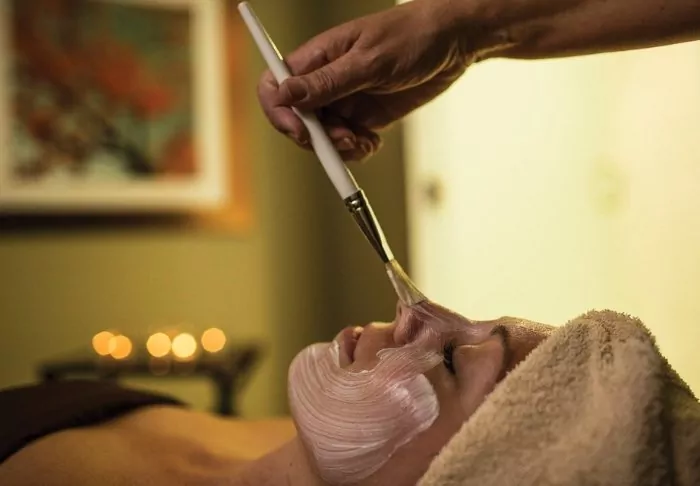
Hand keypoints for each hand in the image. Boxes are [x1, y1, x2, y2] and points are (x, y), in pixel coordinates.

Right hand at [257, 0, 472, 161]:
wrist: (454, 42)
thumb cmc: (412, 35)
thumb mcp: (370, 61)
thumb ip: (328, 82)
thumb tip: (285, 95)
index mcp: (317, 58)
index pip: (275, 87)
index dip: (279, 113)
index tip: (302, 131)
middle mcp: (326, 82)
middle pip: (297, 120)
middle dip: (317, 138)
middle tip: (346, 139)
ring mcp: (345, 101)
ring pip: (323, 138)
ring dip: (339, 148)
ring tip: (365, 142)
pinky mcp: (365, 117)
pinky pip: (348, 144)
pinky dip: (357, 151)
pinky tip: (375, 143)